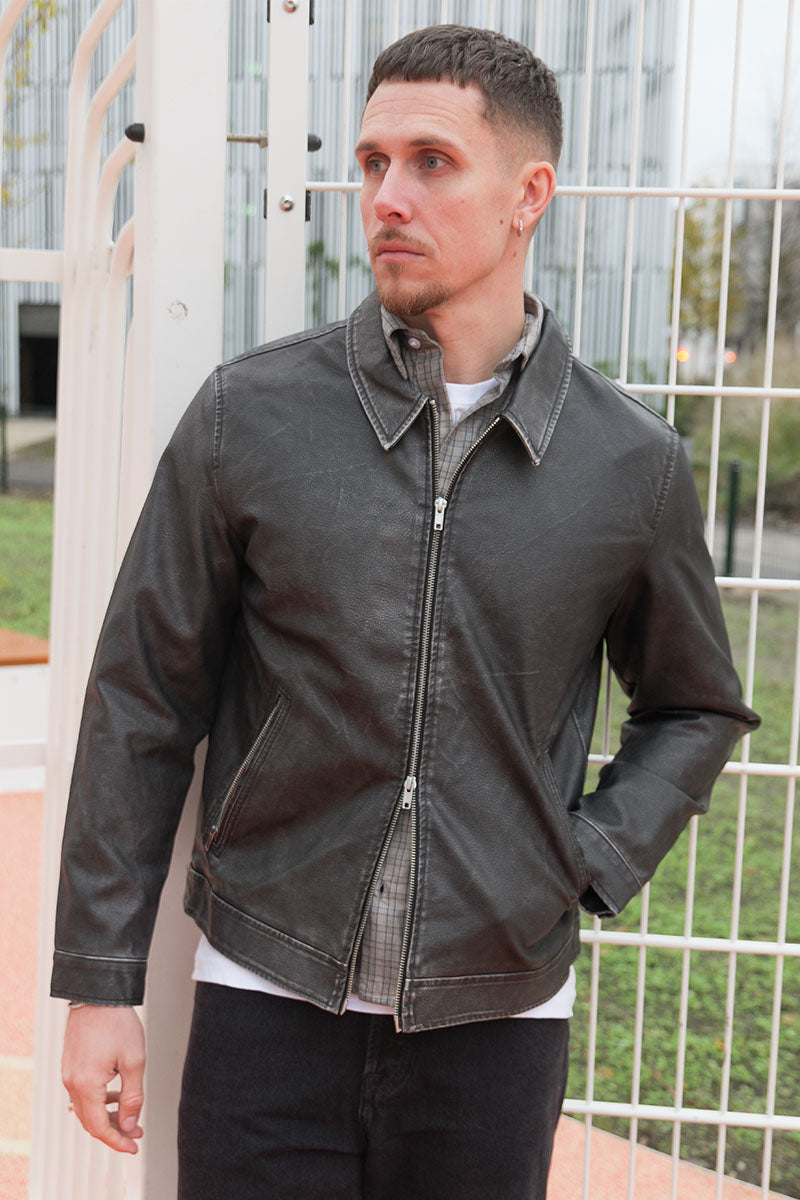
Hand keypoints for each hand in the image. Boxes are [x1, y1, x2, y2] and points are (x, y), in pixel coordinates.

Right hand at [62, 1004, 145, 1153]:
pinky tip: (115, 1096)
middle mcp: (72, 1082)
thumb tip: (129, 1124)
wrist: (98, 994)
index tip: (133, 1146)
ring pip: (86, 1108)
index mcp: (86, 1085)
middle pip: (90, 1121)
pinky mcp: (70, 1066)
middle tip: (135, 1133)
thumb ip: (133, 1096)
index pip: (99, 1127)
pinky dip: (99, 1100)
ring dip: (107, 1115)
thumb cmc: (117, 1022)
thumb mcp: (134, 1060)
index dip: (117, 1141)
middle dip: (114, 1130)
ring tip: (130, 1114)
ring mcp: (68, 1074)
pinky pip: (82, 1094)